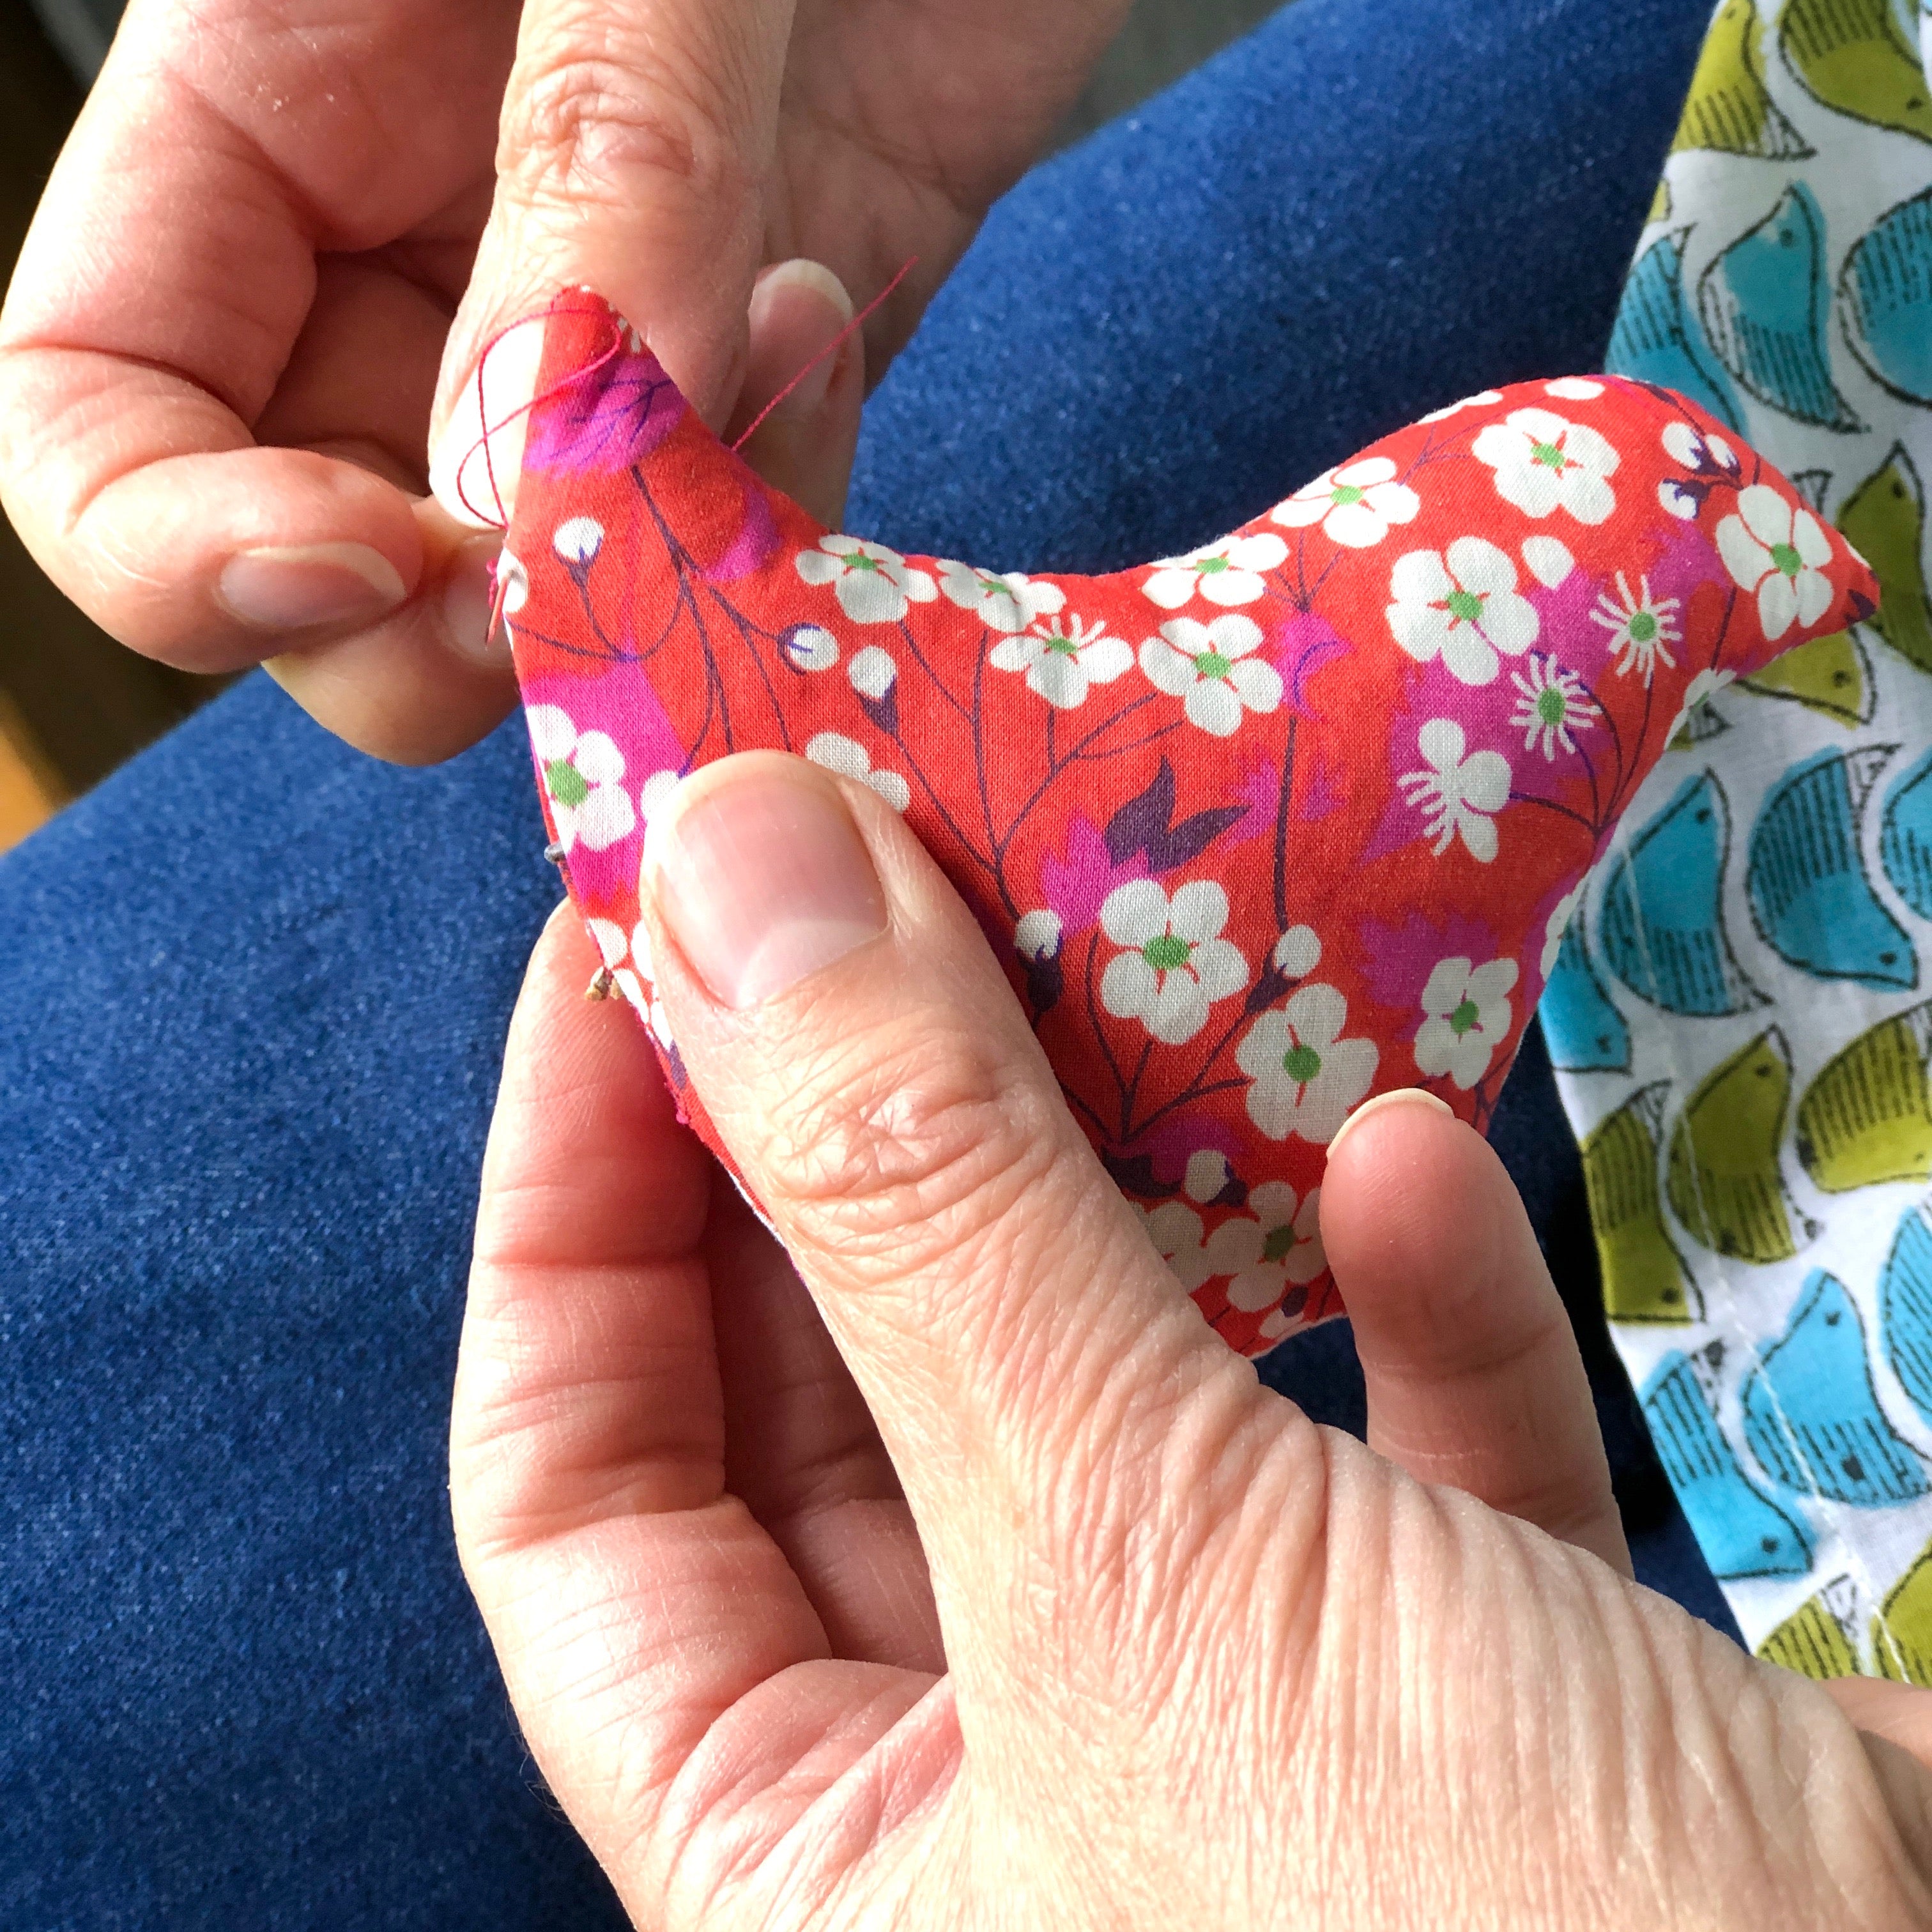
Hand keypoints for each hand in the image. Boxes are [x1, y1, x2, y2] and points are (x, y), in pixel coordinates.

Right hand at [0, 0, 1125, 763]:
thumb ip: (590, 175)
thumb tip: (527, 481)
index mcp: (269, 113)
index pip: (98, 409)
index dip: (179, 546)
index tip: (369, 557)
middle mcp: (408, 259)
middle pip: (327, 572)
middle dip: (437, 631)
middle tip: (583, 571)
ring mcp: (595, 334)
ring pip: (539, 590)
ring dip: (646, 570)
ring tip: (777, 343)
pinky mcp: (764, 366)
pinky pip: (726, 539)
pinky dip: (779, 516)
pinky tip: (833, 335)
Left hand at [452, 769, 1931, 1928]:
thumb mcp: (1143, 1580)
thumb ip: (925, 1220)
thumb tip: (731, 871)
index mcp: (806, 1876)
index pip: (574, 1476)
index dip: (576, 1184)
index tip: (635, 927)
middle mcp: (995, 1817)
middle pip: (847, 1395)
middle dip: (862, 1129)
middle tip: (876, 865)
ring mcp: (1234, 1755)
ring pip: (1111, 1391)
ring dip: (1136, 1177)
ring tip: (1125, 945)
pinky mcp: (1472, 1708)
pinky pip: (1379, 1461)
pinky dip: (1393, 1303)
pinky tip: (1403, 1158)